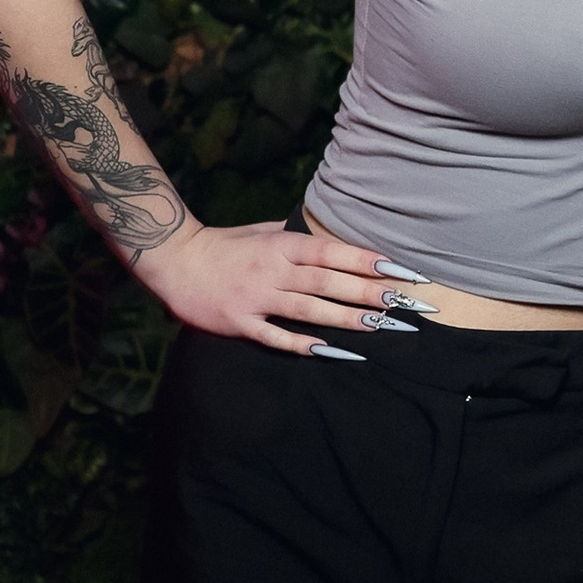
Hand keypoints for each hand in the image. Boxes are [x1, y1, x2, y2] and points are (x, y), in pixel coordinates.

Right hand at [143, 218, 436, 354]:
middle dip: (371, 292)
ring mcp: (257, 298)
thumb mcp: (262, 230)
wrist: (174, 261)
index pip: (333, 252)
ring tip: (383, 325)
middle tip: (407, 302)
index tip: (401, 268)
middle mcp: (274, 270)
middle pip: (330, 282)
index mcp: (282, 245)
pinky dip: (306, 345)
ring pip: (310, 310)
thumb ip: (296, 237)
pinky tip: (336, 352)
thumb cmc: (224, 243)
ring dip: (348, 318)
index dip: (368, 260)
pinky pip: (277, 337)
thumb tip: (332, 237)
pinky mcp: (240, 322)